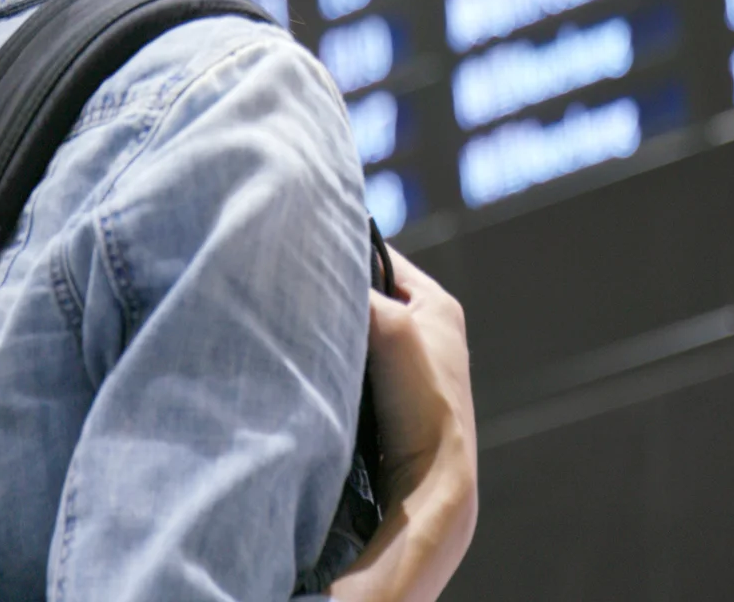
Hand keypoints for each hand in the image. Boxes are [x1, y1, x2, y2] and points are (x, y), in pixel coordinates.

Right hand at [330, 248, 476, 601]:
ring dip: (335, 333)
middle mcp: (429, 329)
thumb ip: (358, 293)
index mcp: (438, 304)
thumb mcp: (389, 328)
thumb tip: (316, 270)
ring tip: (298, 324)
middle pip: (369, 295)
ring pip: (359, 332)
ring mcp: (410, 365)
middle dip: (337, 296)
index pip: (383, 258)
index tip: (305, 253)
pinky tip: (313, 362)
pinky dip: (336, 361)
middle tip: (295, 290)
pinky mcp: (392, 397)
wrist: (431, 481)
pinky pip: (356, 363)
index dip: (347, 253)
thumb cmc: (420, 400)